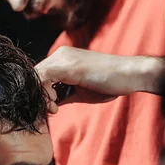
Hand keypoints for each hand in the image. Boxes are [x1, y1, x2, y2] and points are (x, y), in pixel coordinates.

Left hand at [35, 46, 157, 110]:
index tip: (51, 107)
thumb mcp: (81, 92)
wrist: (129, 75)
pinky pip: (42, 77)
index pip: (39, 75)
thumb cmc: (109, 83)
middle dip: (38, 95)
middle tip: (51, 109)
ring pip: (35, 75)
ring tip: (54, 107)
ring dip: (40, 96)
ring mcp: (64, 58)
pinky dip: (44, 93)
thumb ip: (63, 96)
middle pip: (34, 74)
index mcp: (63, 59)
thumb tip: (49, 106)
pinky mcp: (68, 65)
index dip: (39, 93)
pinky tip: (55, 103)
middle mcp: (61, 55)